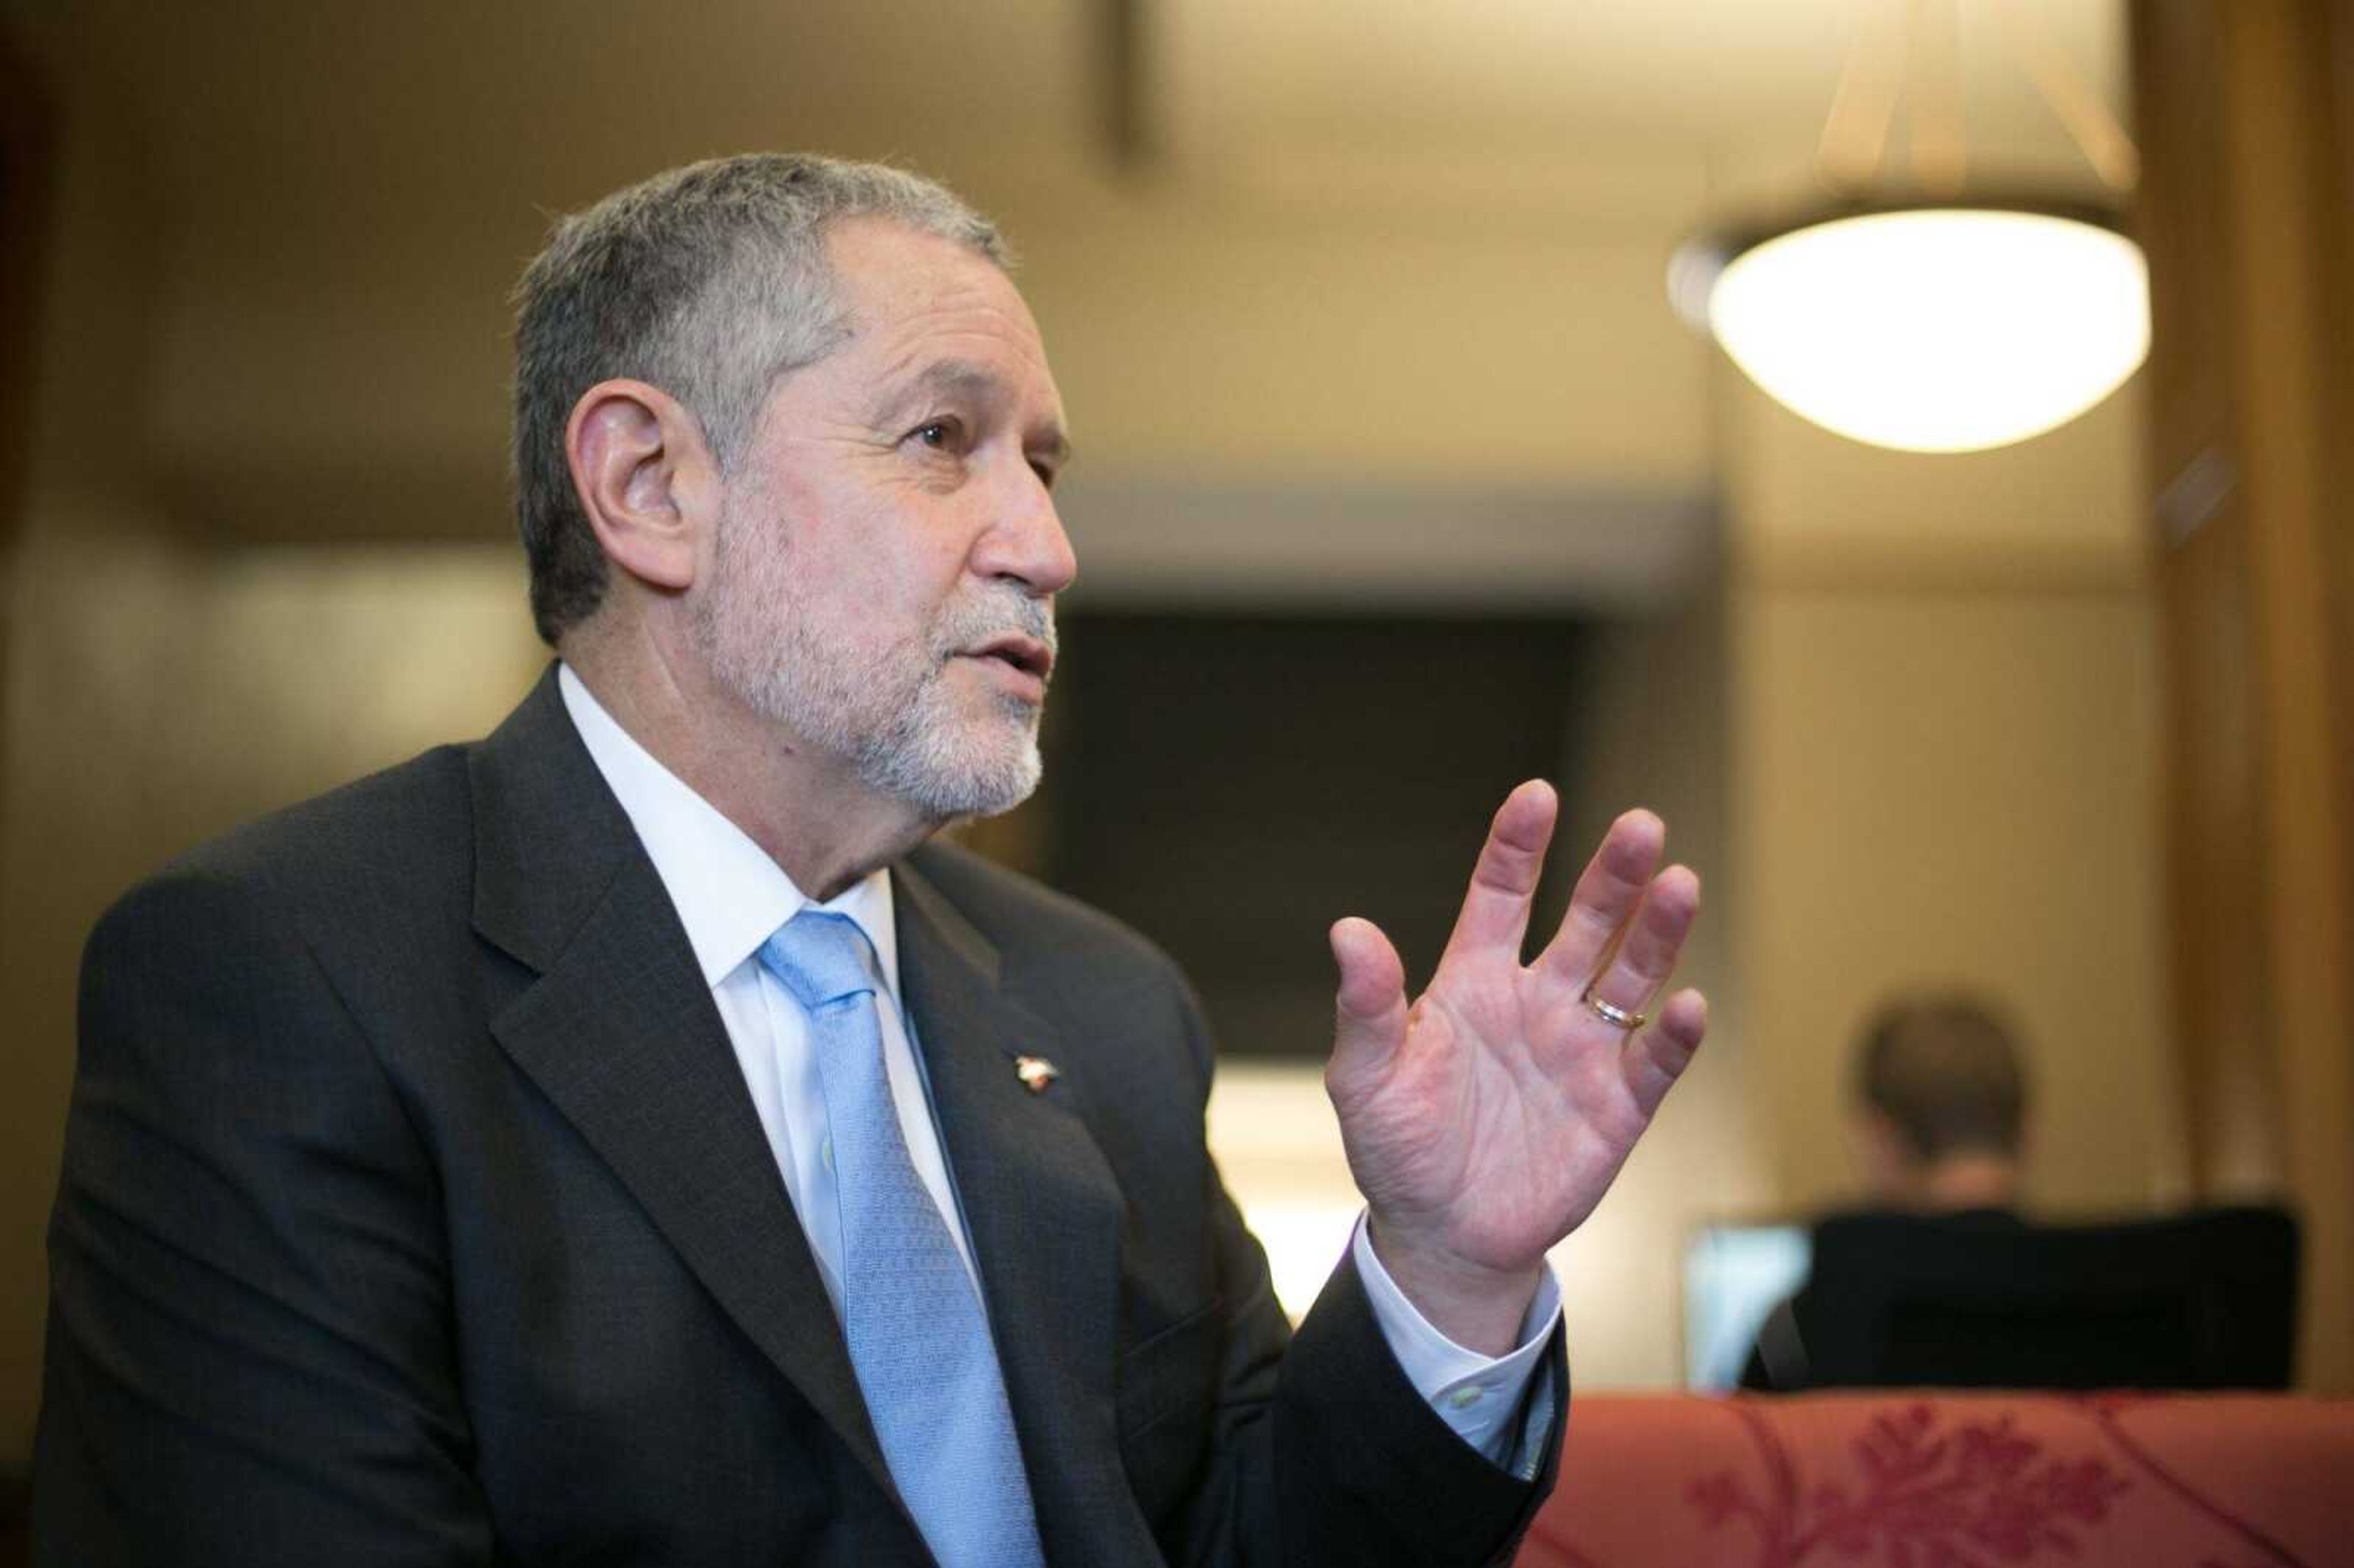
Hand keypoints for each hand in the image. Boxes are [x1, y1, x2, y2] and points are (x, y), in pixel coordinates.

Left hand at [1325, 781, 1706, 1353]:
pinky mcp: (1617, 1108)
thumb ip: (1367, 1006)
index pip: (1501, 895)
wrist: (1441, 1235)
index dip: (1518, 846)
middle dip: (1613, 875)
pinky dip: (1676, 1035)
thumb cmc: (1398, 1147)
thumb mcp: (1365, 1077)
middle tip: (1641, 825)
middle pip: (1586, 922)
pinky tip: (1689, 1005)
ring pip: (1632, 976)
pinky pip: (1655, 1063)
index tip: (1537, 796)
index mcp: (1474, 980)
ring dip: (1659, 933)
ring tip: (1679, 884)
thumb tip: (1346, 930)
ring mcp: (1582, 1051)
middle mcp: (1538, 1001)